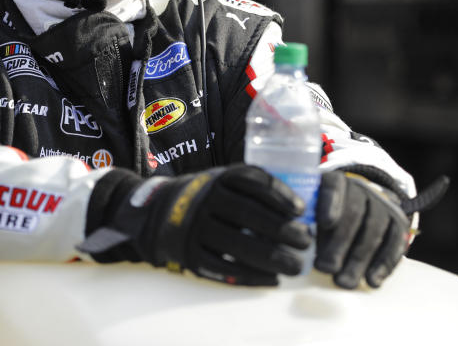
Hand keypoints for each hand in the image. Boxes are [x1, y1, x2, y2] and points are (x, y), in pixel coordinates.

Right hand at [80, 164, 310, 285]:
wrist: (152, 212)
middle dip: (281, 229)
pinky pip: (222, 268)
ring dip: (271, 257)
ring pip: (237, 244)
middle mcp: (204, 201)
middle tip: (305, 241)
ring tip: (295, 266)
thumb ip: (248, 187)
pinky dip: (250, 276)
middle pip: (248, 215)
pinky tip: (270, 279)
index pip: (252, 182)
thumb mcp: (218, 180)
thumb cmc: (200, 196)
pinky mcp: (189, 254)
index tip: (301, 209)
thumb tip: (296, 206)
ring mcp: (195, 229)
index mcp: (216, 179)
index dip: (279, 195)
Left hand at [315, 170, 409, 288]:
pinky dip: (384, 264)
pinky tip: (372, 281)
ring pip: (374, 230)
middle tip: (326, 268)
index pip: (333, 185)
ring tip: (343, 282)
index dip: (330, 203)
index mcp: (335, 180)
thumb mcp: (311, 208)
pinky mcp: (398, 221)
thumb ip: (304, 222)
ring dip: (359, 260)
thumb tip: (298, 246)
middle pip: (353, 213)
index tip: (325, 223)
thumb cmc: (324, 212)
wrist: (363, 203)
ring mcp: (382, 203)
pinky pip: (395, 242)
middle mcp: (361, 188)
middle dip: (339, 244)